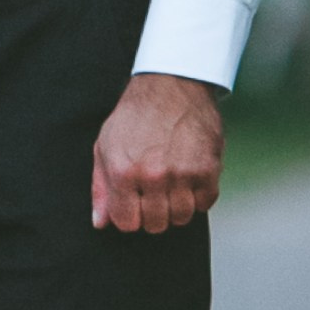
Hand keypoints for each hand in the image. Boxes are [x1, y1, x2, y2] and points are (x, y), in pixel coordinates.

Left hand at [90, 71, 223, 234]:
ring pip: (182, 217)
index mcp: (123, 171)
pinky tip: (189, 180)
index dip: (129, 217)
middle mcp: (153, 175)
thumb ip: (101, 188)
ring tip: (171, 187)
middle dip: (152, 215)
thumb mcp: (105, 146)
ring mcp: (183, 173)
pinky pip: (205, 203)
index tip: (134, 205)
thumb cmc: (135, 115)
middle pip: (156, 224)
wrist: (171, 85)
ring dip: (176, 207)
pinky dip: (198, 197)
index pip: (127, 223)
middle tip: (153, 195)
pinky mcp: (208, 168)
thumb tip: (100, 222)